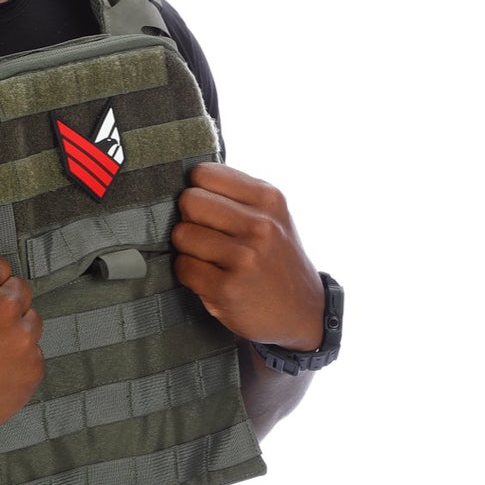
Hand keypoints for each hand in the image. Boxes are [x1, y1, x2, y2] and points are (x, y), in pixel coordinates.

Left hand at [172, 163, 323, 350]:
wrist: (303, 312)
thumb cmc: (275, 256)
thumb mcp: (271, 215)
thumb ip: (235, 194)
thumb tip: (183, 179)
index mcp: (269, 199)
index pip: (203, 173)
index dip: (199, 191)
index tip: (210, 209)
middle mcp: (261, 226)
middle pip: (188, 201)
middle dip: (190, 219)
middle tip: (209, 236)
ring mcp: (245, 258)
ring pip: (181, 235)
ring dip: (189, 249)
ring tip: (212, 260)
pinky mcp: (228, 288)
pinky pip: (182, 267)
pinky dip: (190, 274)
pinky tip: (212, 278)